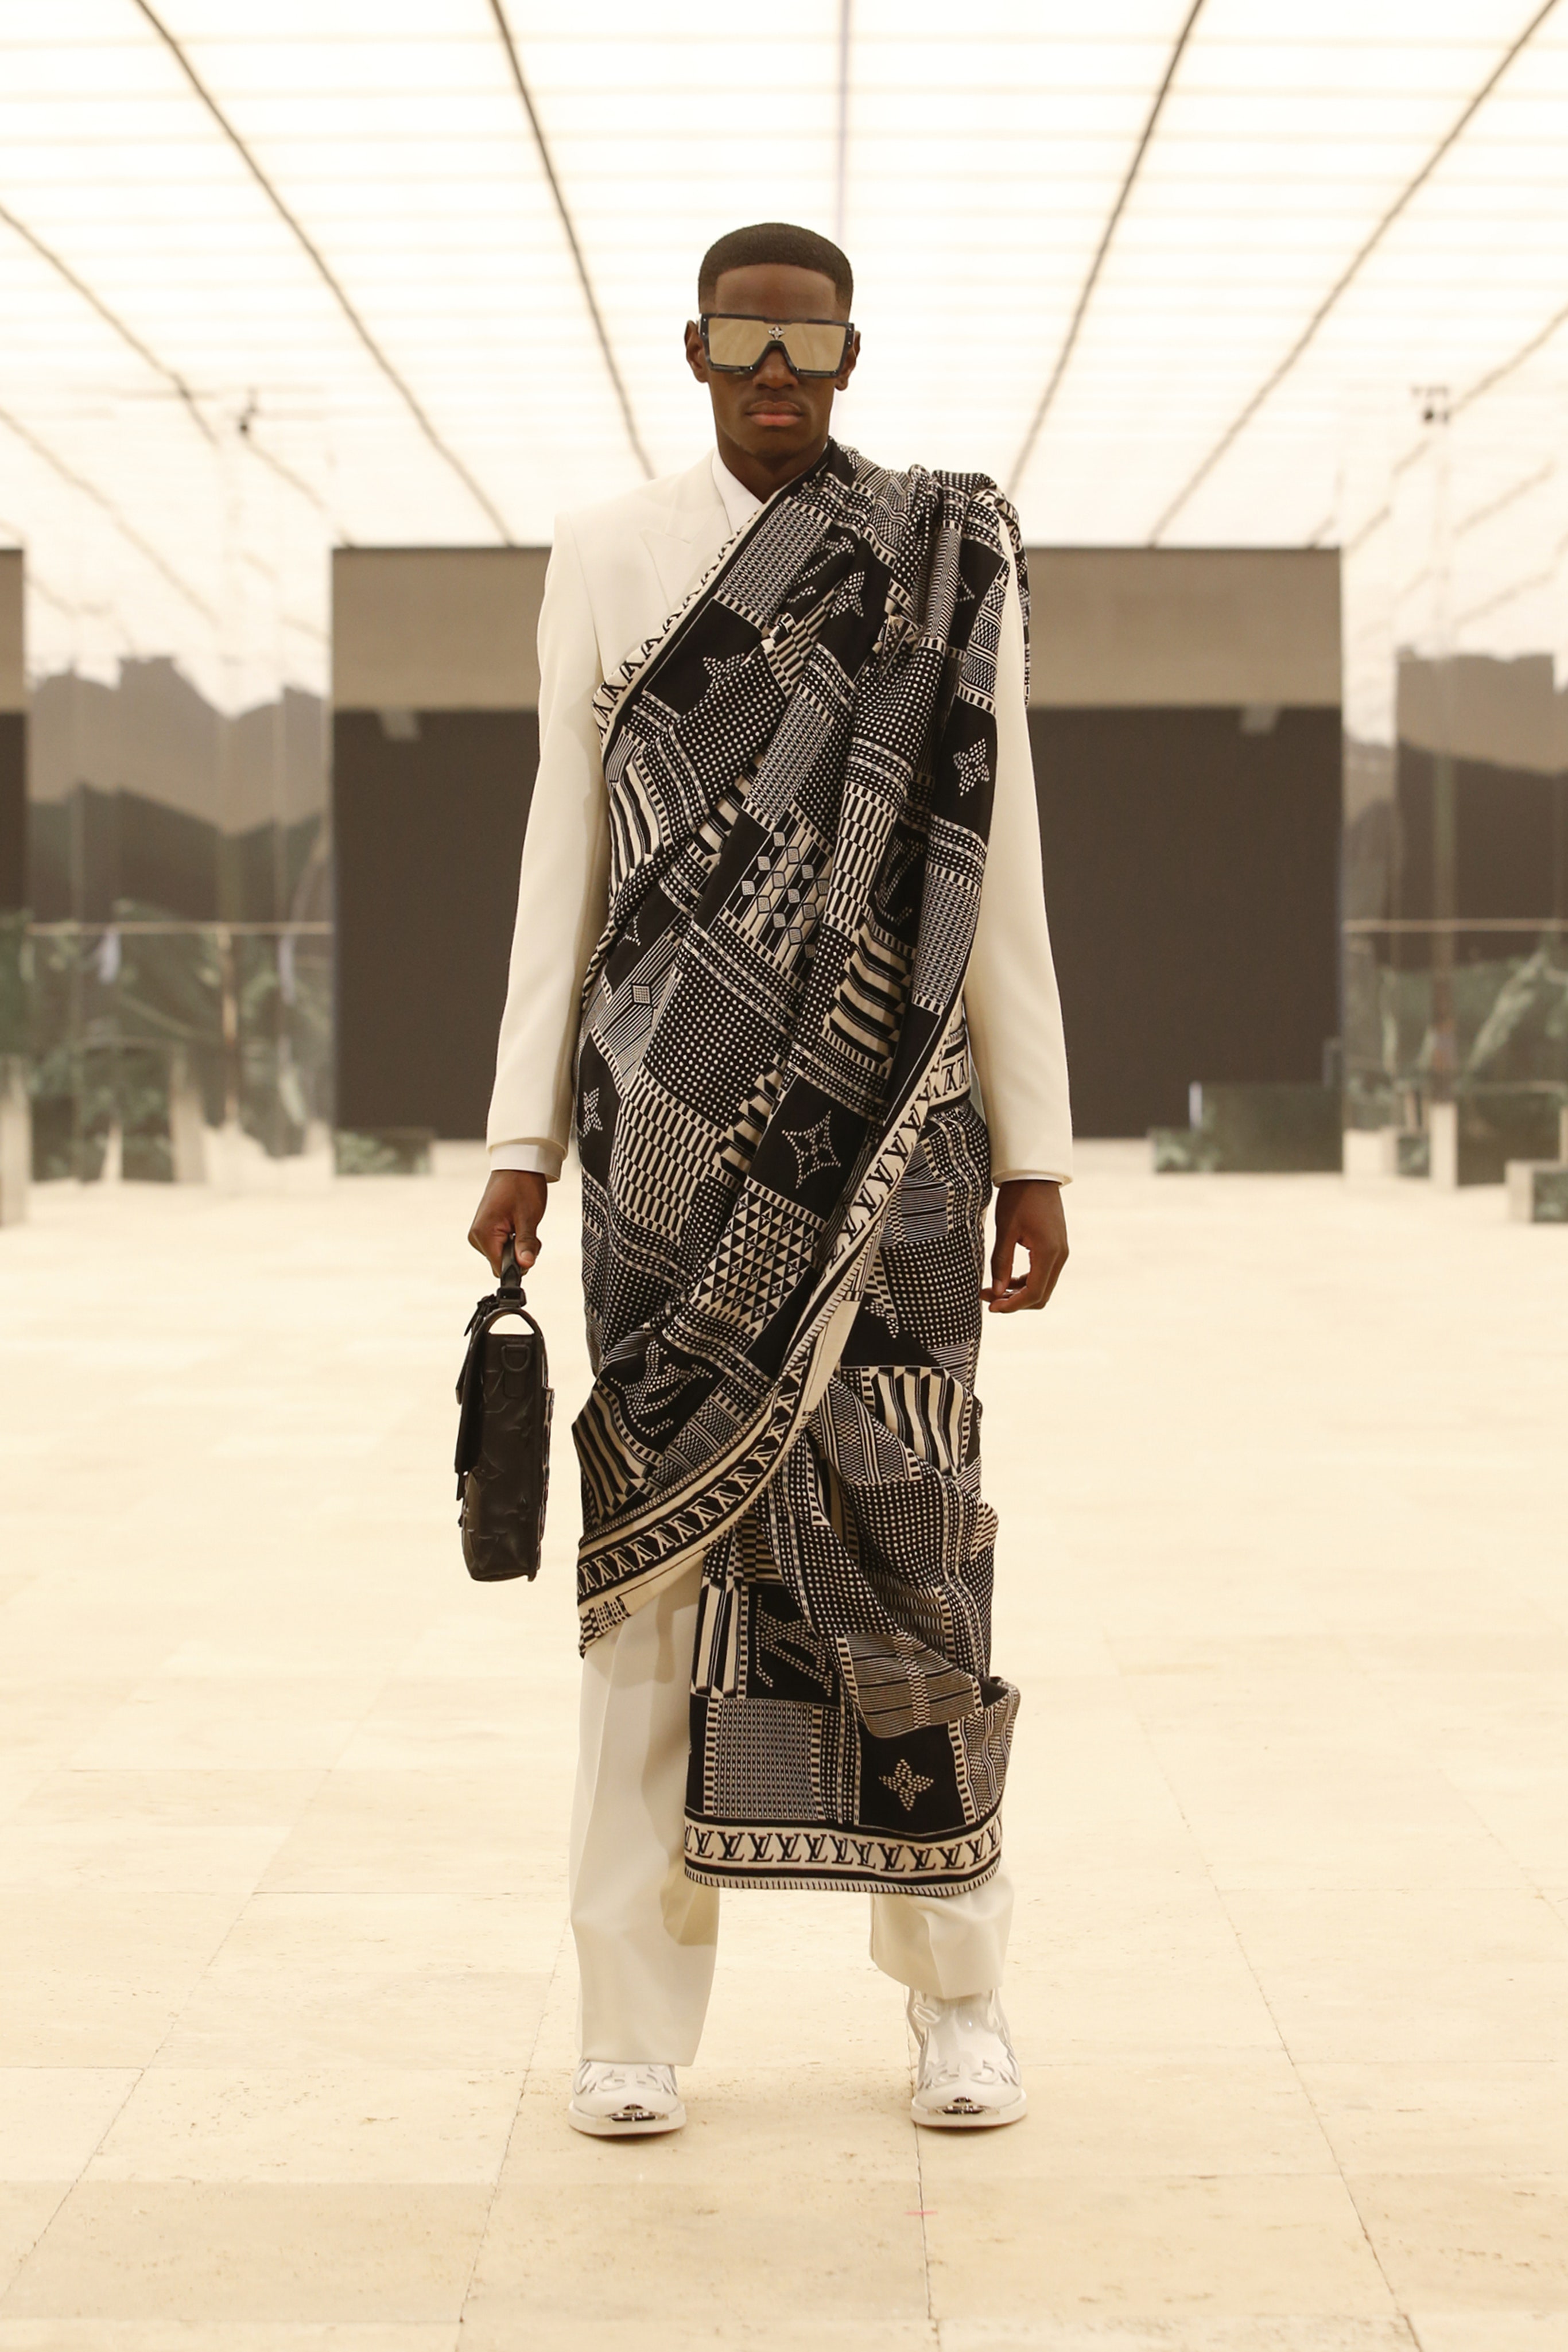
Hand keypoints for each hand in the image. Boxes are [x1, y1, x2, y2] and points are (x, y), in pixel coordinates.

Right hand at [468, 1170, 547, 1279]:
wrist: (517, 1166)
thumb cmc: (521, 1186)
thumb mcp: (528, 1217)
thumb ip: (525, 1244)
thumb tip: (525, 1265)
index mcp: (483, 1234)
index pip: (500, 1268)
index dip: (518, 1264)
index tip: (530, 1250)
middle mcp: (477, 1236)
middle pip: (501, 1263)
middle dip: (520, 1254)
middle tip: (529, 1232)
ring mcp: (480, 1233)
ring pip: (503, 1255)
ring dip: (518, 1247)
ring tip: (524, 1225)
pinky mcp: (486, 1230)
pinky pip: (501, 1246)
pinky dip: (513, 1241)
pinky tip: (518, 1225)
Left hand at [983, 1178, 1067, 1313]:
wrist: (1035, 1174)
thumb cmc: (1018, 1197)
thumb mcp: (1005, 1230)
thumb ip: (1001, 1263)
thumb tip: (997, 1293)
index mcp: (1048, 1252)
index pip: (1034, 1293)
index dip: (1012, 1305)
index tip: (991, 1308)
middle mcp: (1060, 1255)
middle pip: (1041, 1295)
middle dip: (1014, 1302)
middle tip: (988, 1298)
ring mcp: (1060, 1252)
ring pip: (1042, 1286)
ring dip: (1019, 1293)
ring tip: (993, 1290)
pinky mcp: (1056, 1247)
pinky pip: (1043, 1274)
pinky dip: (1026, 1281)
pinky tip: (1006, 1278)